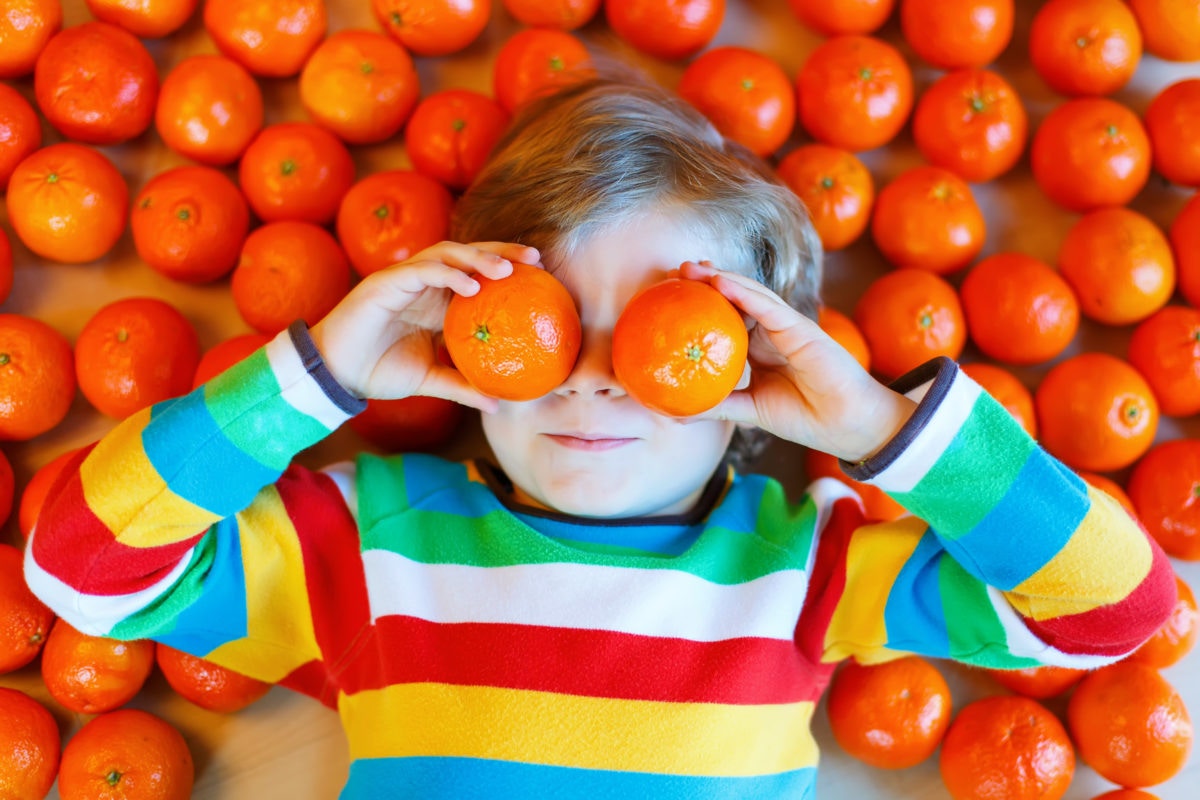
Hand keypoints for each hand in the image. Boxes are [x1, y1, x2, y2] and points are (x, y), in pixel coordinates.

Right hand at [309, 241, 539, 412]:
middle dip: (502, 253)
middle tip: (534, 260)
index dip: (506, 269)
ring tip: (505, 271)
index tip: (540, 276)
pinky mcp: (385, 283)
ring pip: (446, 255)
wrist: (336, 374)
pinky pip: (422, 271)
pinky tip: (470, 286)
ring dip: (478, 258)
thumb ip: (462, 386)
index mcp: (437, 301)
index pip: (477, 275)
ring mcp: (404, 279)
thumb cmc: (378, 372)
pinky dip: (447, 274)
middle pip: (468, 255)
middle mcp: (424, 284)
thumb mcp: (430, 379)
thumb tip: (498, 404)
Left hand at [680, 261, 915, 462]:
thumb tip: (675, 414)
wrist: (847, 426)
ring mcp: (786, 327)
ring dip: (719, 278)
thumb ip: (717, 406)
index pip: (725, 319)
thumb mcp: (749, 410)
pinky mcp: (801, 328)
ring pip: (749, 295)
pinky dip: (744, 292)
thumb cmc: (805, 417)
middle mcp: (771, 332)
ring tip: (690, 269)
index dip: (699, 306)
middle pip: (734, 299)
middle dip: (704, 283)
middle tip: (673, 273)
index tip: (670, 297)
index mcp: (759, 349)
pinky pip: (768, 306)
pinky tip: (720, 281)